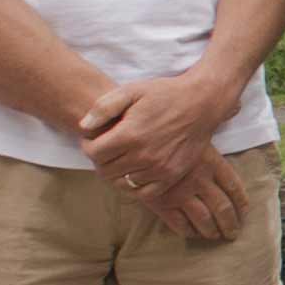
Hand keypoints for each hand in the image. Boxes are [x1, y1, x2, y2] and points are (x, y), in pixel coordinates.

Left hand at [82, 70, 226, 198]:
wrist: (201, 103)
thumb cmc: (164, 94)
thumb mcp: (131, 91)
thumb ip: (104, 107)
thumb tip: (83, 126)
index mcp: (130, 134)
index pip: (94, 153)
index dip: (88, 146)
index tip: (92, 140)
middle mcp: (143, 156)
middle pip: (105, 171)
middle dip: (99, 160)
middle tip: (104, 150)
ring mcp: (159, 169)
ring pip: (122, 183)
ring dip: (115, 174)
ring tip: (118, 160)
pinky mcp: (171, 176)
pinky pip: (144, 193)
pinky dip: (133, 187)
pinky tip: (133, 173)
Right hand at [138, 142, 250, 243]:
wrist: (134, 142)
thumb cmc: (165, 136)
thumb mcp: (194, 137)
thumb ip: (209, 149)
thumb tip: (226, 144)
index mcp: (211, 162)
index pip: (234, 187)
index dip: (241, 203)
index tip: (244, 213)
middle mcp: (200, 179)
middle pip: (223, 208)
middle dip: (230, 224)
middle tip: (232, 233)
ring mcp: (181, 193)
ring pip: (204, 220)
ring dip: (212, 231)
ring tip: (215, 236)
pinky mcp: (162, 203)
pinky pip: (180, 224)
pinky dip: (189, 232)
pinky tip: (193, 234)